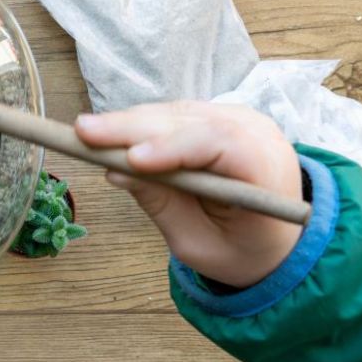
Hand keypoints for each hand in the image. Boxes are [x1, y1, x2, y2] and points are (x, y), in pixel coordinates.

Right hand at [76, 101, 303, 286]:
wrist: (277, 239)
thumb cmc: (241, 249)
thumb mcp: (198, 244)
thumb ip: (162, 206)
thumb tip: (116, 172)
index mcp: (266, 172)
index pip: (220, 144)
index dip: (173, 146)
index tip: (132, 159)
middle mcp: (258, 134)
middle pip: (191, 121)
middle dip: (134, 128)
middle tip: (84, 132)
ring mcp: (240, 119)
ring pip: (178, 112)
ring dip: (130, 122)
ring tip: (87, 132)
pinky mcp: (218, 118)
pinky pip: (175, 115)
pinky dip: (141, 123)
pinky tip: (110, 131)